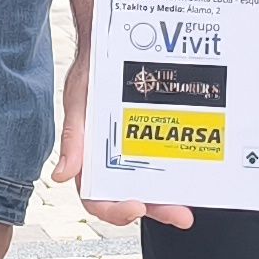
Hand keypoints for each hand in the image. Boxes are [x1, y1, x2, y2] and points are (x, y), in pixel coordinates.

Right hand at [52, 43, 193, 230]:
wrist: (113, 43)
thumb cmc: (89, 73)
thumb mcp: (78, 103)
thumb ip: (72, 139)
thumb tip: (60, 175)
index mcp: (89, 161)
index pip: (97, 199)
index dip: (115, 211)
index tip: (136, 206)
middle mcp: (114, 163)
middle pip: (134, 198)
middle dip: (158, 210)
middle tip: (181, 215)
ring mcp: (137, 153)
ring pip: (155, 186)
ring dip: (173, 199)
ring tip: (192, 205)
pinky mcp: (156, 139)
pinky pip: (169, 162)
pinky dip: (182, 172)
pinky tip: (198, 174)